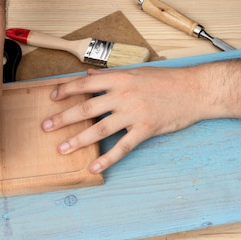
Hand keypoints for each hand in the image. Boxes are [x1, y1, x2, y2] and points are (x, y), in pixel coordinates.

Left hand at [41, 67, 211, 172]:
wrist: (195, 90)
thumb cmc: (168, 80)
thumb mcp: (138, 72)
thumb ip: (113, 76)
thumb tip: (91, 75)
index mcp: (120, 79)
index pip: (86, 84)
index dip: (66, 90)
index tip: (52, 97)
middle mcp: (123, 95)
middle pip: (86, 108)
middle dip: (63, 118)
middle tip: (45, 127)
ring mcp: (133, 113)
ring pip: (99, 129)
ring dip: (78, 140)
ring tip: (62, 149)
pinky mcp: (145, 130)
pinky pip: (122, 147)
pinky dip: (107, 159)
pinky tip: (94, 167)